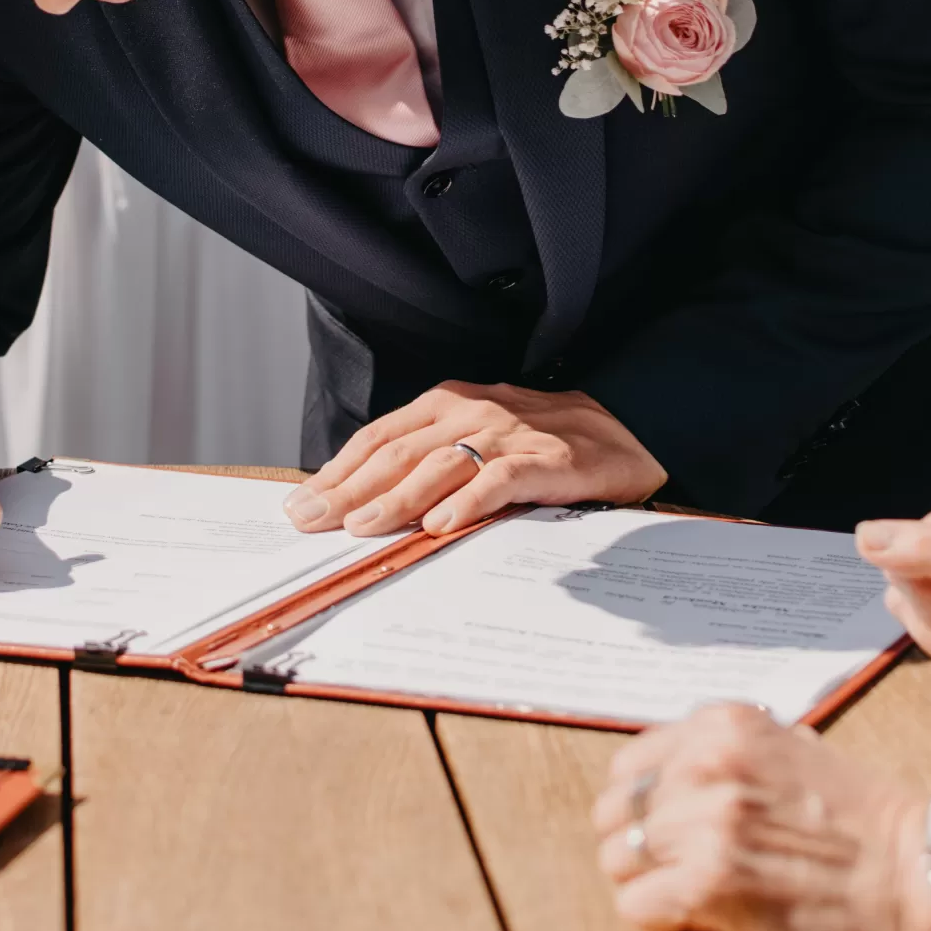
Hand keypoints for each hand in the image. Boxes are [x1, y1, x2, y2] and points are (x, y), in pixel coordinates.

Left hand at [283, 381, 665, 536]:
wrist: (629, 428)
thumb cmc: (542, 442)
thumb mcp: (479, 437)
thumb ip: (430, 460)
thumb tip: (362, 502)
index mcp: (450, 403)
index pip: (380, 436)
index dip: (338, 470)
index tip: (302, 504)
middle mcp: (474, 411)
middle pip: (399, 452)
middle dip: (349, 489)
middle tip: (311, 522)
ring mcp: (511, 434)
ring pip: (441, 465)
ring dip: (396, 498)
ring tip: (361, 527)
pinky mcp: (548, 461)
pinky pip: (500, 480)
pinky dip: (468, 502)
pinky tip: (440, 525)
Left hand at [592, 706, 930, 930]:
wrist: (924, 877)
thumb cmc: (871, 824)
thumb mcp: (795, 751)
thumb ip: (735, 755)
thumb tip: (684, 773)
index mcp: (724, 726)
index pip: (633, 764)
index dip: (649, 805)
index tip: (672, 830)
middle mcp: (706, 763)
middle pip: (616, 811)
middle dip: (639, 845)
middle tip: (674, 872)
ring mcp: (704, 822)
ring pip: (617, 858)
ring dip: (646, 884)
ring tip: (687, 900)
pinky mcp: (709, 883)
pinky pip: (635, 906)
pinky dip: (657, 921)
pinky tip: (694, 922)